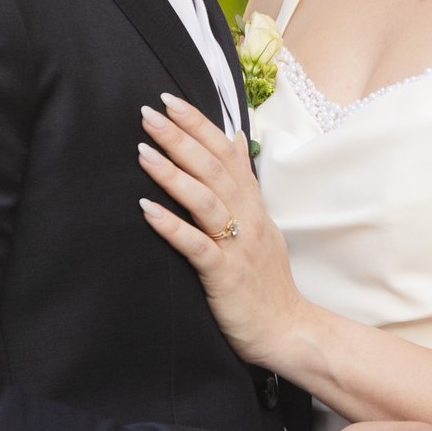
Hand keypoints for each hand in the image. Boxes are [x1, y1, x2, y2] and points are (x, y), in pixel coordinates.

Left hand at [138, 94, 307, 369]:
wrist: (288, 329)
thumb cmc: (266, 280)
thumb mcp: (263, 223)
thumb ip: (245, 182)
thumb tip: (235, 138)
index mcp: (254, 205)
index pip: (227, 152)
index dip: (199, 125)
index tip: (170, 100)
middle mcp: (248, 219)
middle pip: (213, 169)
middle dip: (180, 138)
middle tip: (148, 113)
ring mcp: (238, 246)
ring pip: (205, 200)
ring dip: (173, 173)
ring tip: (143, 151)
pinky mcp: (224, 275)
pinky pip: (197, 246)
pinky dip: (172, 226)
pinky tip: (146, 210)